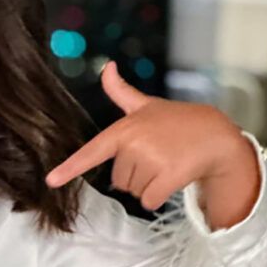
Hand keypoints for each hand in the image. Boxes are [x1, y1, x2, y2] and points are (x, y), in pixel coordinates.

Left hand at [44, 61, 257, 218]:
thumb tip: (107, 65)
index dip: (69, 168)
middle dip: (135, 174)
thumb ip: (120, 90)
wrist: (216, 134)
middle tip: (156, 157)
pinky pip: (149, 201)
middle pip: (118, 180)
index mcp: (123, 130)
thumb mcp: (146, 104)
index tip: (50, 181)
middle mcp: (134, 145)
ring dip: (148, 185)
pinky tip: (172, 178)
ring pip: (134, 191)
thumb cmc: (176, 121)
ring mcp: (151, 160)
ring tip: (166, 163)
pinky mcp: (169, 176)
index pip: (91, 152)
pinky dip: (158, 197)